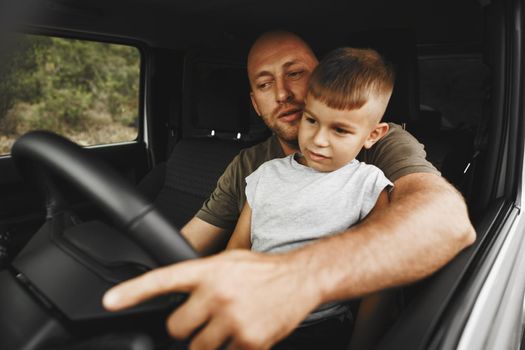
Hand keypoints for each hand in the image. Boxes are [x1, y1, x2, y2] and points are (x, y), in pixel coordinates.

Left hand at [103, 250, 320, 349]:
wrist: (299, 279)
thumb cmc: (261, 270)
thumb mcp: (227, 261)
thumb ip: (200, 277)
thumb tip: (175, 298)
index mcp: (208, 271)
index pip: (162, 280)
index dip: (132, 293)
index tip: (110, 302)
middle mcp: (217, 294)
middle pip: (176, 328)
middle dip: (185, 328)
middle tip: (203, 318)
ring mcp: (232, 320)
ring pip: (198, 348)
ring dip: (207, 342)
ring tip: (227, 323)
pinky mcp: (248, 342)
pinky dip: (230, 349)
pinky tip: (243, 331)